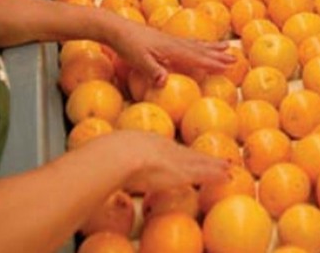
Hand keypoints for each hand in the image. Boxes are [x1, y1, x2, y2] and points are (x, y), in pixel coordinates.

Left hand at [106, 21, 234, 88]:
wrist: (116, 28)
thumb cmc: (126, 46)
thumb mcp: (138, 61)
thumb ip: (152, 71)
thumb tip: (165, 82)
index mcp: (171, 50)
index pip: (196, 58)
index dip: (213, 63)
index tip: (229, 66)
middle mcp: (175, 43)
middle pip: (201, 50)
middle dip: (218, 55)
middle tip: (235, 59)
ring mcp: (170, 40)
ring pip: (196, 44)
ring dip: (212, 47)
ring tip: (225, 47)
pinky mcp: (164, 39)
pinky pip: (188, 42)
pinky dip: (198, 43)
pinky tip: (200, 44)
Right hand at [111, 130, 230, 192]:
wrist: (116, 157)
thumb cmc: (105, 156)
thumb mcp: (103, 155)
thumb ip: (102, 163)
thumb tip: (91, 169)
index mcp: (146, 142)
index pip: (167, 149)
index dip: (179, 153)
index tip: (187, 156)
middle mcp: (163, 147)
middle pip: (186, 153)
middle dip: (202, 157)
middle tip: (219, 158)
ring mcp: (173, 159)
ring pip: (198, 162)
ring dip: (214, 165)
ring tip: (228, 167)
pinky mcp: (181, 172)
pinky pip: (203, 173)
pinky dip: (215, 175)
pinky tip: (227, 177)